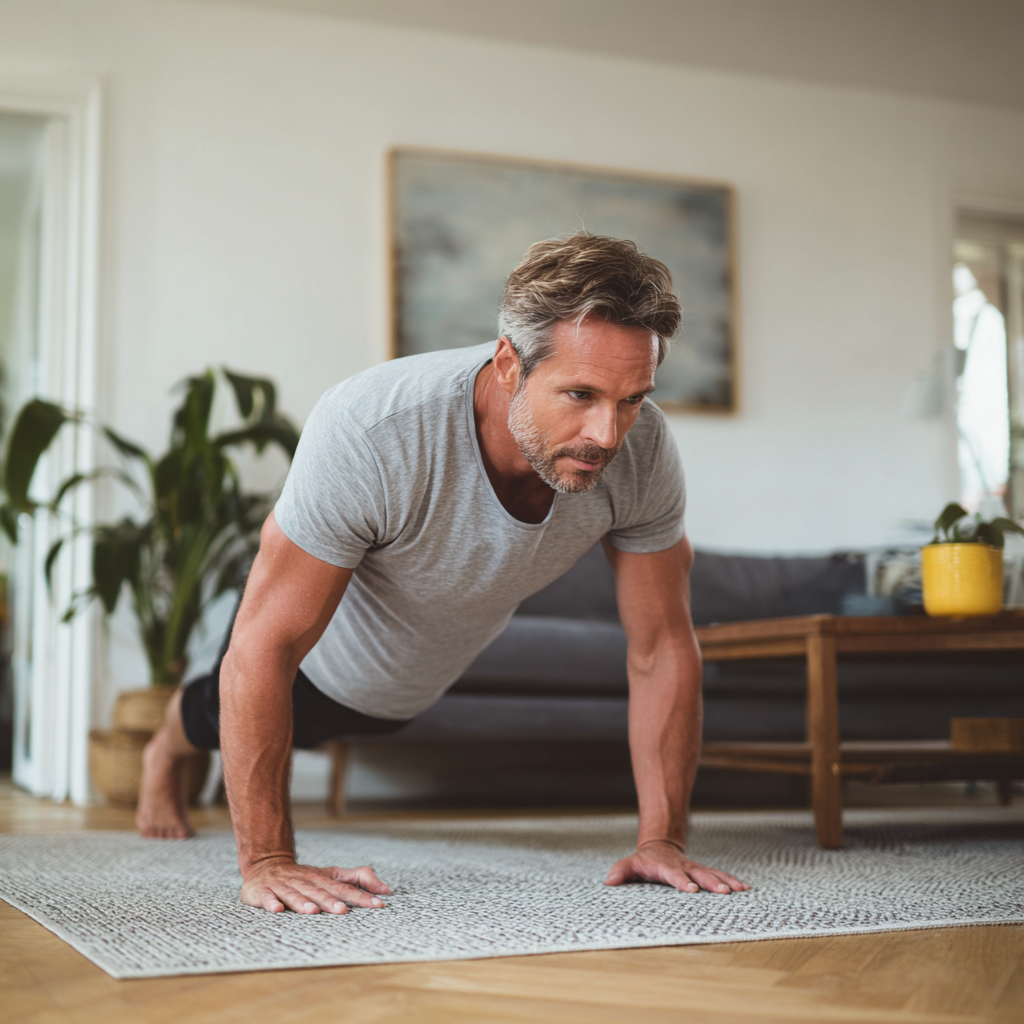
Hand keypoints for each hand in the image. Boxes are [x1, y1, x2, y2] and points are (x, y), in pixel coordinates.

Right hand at [240, 857, 392, 913]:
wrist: (266, 864)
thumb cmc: (305, 876)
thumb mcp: (331, 874)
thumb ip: (358, 879)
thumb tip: (386, 889)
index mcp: (322, 879)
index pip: (344, 888)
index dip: (361, 896)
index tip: (378, 903)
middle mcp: (304, 881)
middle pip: (320, 892)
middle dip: (331, 902)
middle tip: (344, 911)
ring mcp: (283, 886)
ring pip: (295, 895)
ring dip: (303, 903)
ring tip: (313, 912)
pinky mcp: (263, 892)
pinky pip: (267, 898)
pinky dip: (271, 903)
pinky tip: (277, 910)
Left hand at [604, 839, 749, 893]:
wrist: (660, 845)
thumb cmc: (644, 860)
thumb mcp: (630, 864)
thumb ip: (621, 871)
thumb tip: (608, 881)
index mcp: (666, 867)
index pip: (673, 874)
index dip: (682, 881)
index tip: (691, 889)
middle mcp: (684, 867)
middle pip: (699, 874)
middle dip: (711, 883)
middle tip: (724, 892)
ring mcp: (695, 868)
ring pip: (713, 873)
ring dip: (726, 881)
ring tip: (740, 890)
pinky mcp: (704, 871)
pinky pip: (720, 875)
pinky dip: (733, 881)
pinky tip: (746, 889)